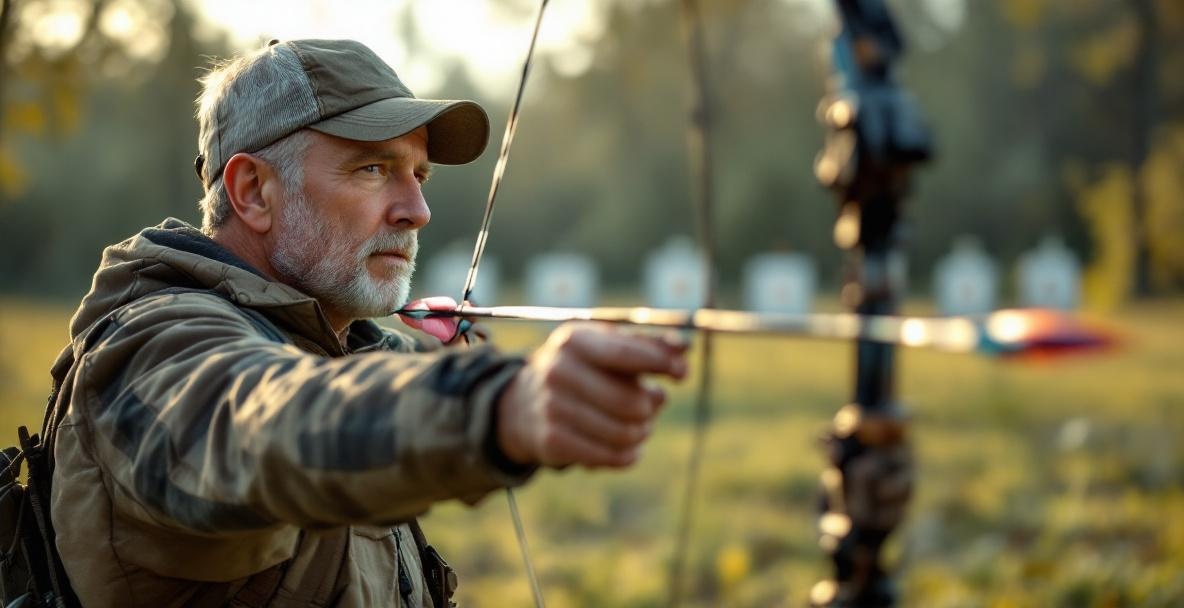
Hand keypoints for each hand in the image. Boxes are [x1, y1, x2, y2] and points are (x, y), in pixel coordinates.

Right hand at [496, 323, 688, 468]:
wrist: (524, 403)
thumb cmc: (582, 369)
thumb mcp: (606, 346)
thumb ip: (648, 345)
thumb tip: (684, 349)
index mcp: (574, 340)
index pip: (626, 354)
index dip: (661, 363)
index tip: (682, 372)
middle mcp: (558, 372)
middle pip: (630, 402)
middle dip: (650, 406)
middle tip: (651, 405)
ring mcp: (552, 408)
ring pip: (625, 433)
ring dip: (642, 431)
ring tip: (640, 425)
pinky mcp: (552, 442)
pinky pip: (611, 456)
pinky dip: (629, 454)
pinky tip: (629, 447)